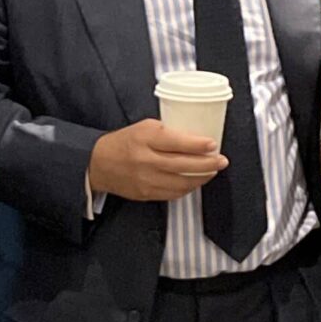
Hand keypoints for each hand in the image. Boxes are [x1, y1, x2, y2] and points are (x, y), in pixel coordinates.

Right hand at [86, 117, 225, 202]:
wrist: (99, 164)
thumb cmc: (125, 142)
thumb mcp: (144, 128)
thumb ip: (168, 133)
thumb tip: (197, 140)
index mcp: (145, 138)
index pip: (176, 142)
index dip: (197, 145)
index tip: (212, 144)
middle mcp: (145, 160)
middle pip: (183, 165)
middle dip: (207, 164)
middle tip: (222, 161)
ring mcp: (146, 180)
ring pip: (181, 183)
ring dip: (201, 178)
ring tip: (212, 171)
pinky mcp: (146, 193)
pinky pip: (173, 193)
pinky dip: (188, 188)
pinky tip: (195, 181)